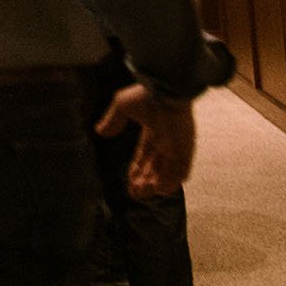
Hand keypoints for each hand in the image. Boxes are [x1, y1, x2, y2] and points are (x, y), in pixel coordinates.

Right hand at [93, 82, 196, 197]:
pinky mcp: (186, 149)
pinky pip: (181, 170)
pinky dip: (172, 181)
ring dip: (157, 185)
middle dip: (145, 182)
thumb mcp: (122, 105)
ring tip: (144, 192)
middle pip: (155, 169)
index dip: (136, 171)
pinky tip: (160, 189)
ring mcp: (176, 147)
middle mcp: (165, 142)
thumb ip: (112, 120)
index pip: (143, 157)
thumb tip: (99, 132)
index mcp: (151, 131)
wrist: (165, 91)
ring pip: (168, 173)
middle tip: (135, 194)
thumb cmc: (144, 95)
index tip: (129, 184)